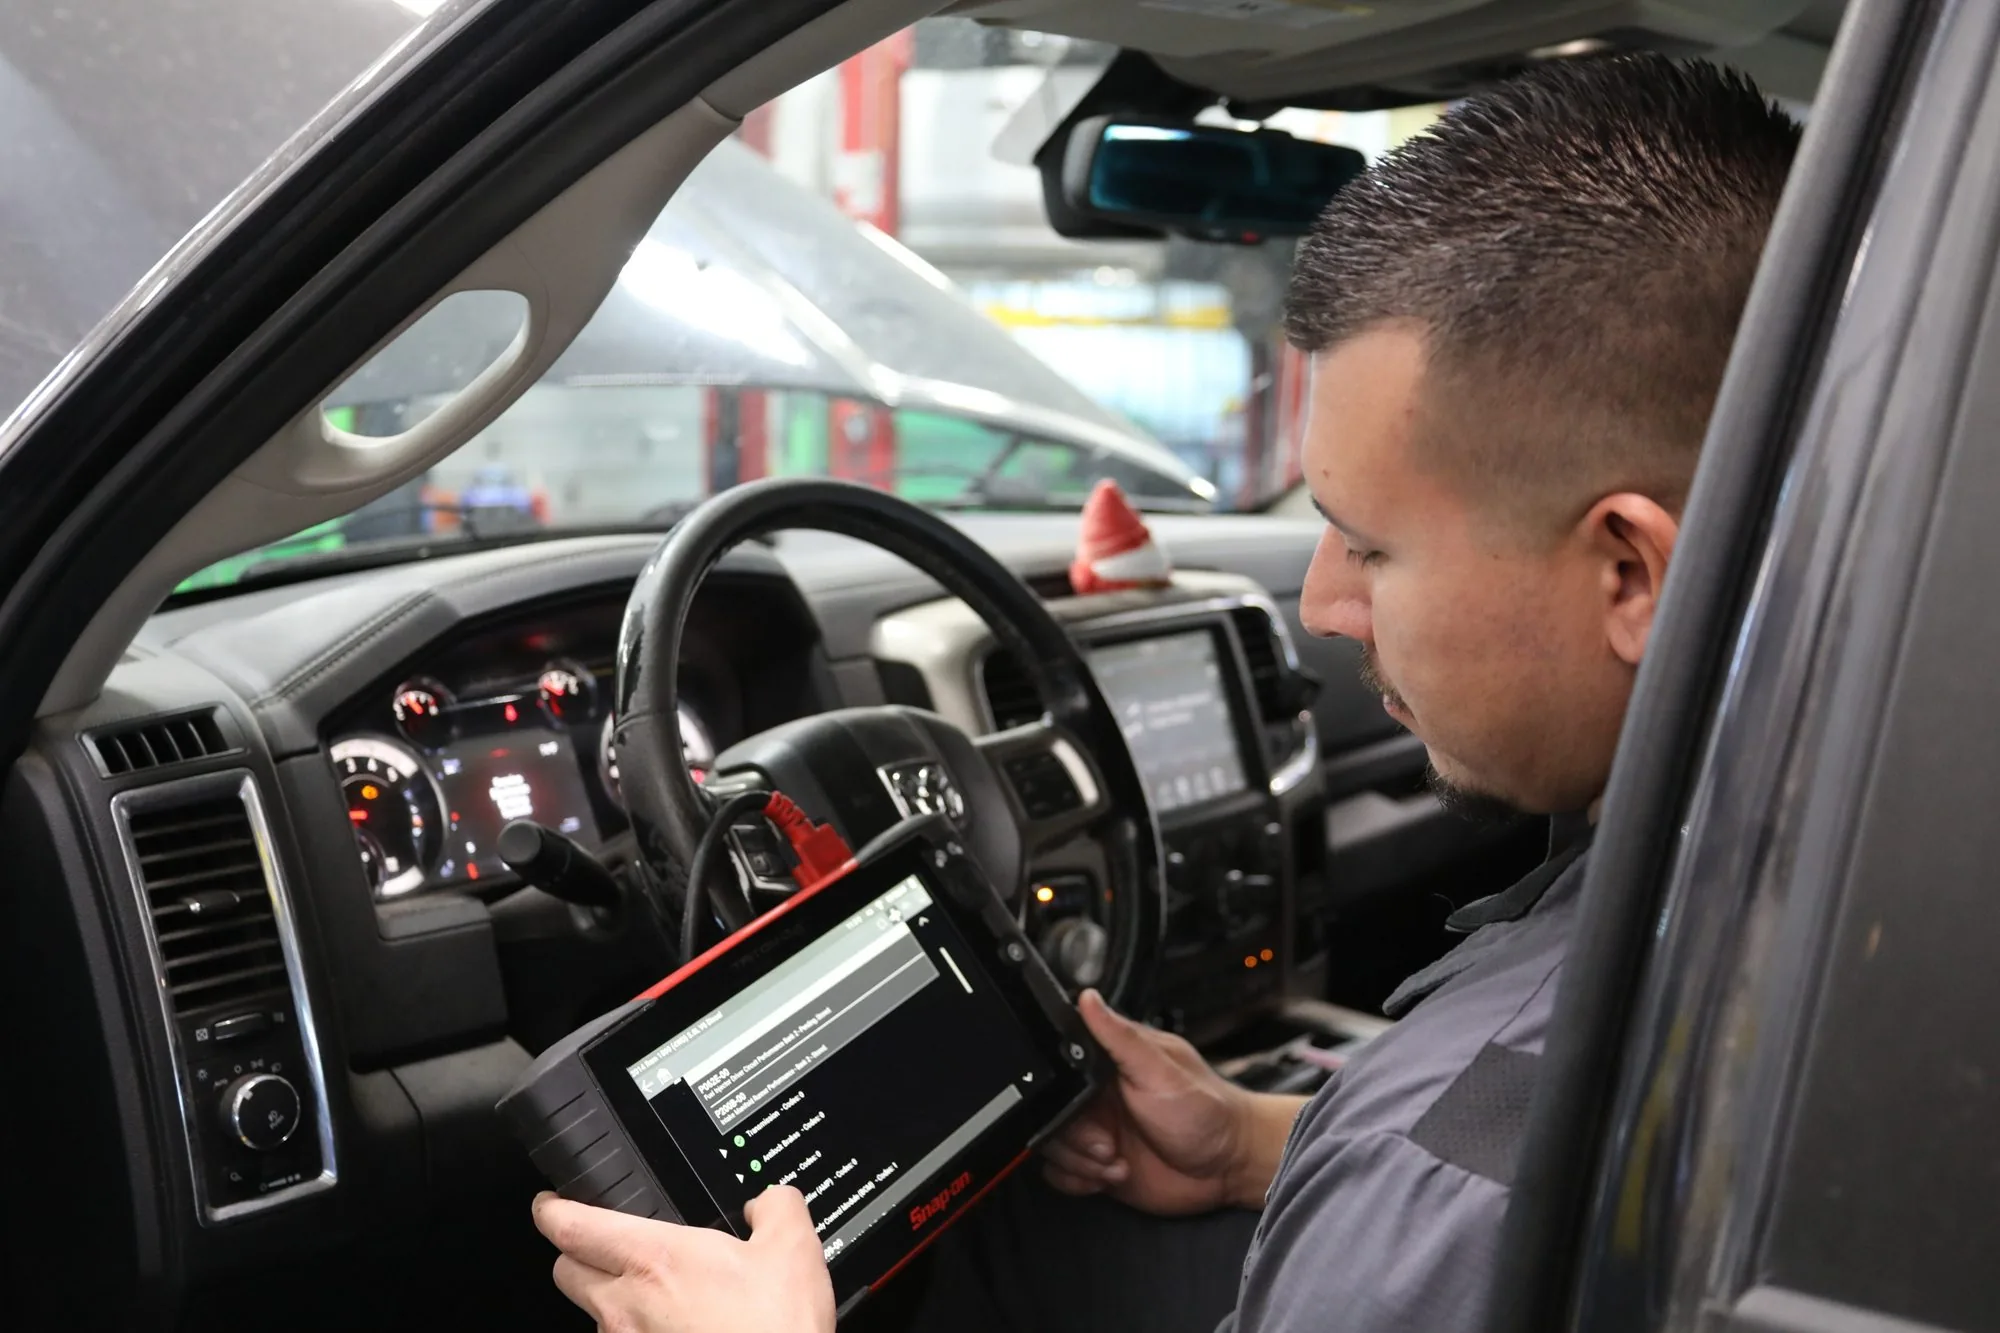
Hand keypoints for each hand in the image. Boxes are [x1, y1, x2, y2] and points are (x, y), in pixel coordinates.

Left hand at [532, 1185, 834, 1332]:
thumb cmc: (773, 1330)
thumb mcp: (793, 1251)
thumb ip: (775, 1208)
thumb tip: (769, 1203)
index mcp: (653, 1259)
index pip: (570, 1226)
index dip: (553, 1208)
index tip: (553, 1202)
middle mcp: (625, 1308)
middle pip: (565, 1271)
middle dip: (577, 1254)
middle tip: (604, 1247)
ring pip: (594, 1316)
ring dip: (614, 1303)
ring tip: (659, 1300)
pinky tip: (678, 1331)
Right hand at [1042, 989, 1304, 1215]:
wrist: (1229, 1166)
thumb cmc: (1206, 1110)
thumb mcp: (1161, 1070)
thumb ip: (1121, 1037)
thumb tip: (1088, 998)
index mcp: (1107, 1065)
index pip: (1056, 1070)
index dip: (1057, 1094)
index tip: (1081, 1109)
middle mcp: (1096, 1097)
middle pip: (1048, 1113)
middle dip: (1073, 1137)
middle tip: (1107, 1145)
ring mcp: (1095, 1132)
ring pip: (1052, 1146)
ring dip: (1079, 1162)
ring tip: (1115, 1162)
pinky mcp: (1097, 1165)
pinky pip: (1061, 1174)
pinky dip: (1079, 1180)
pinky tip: (1110, 1176)